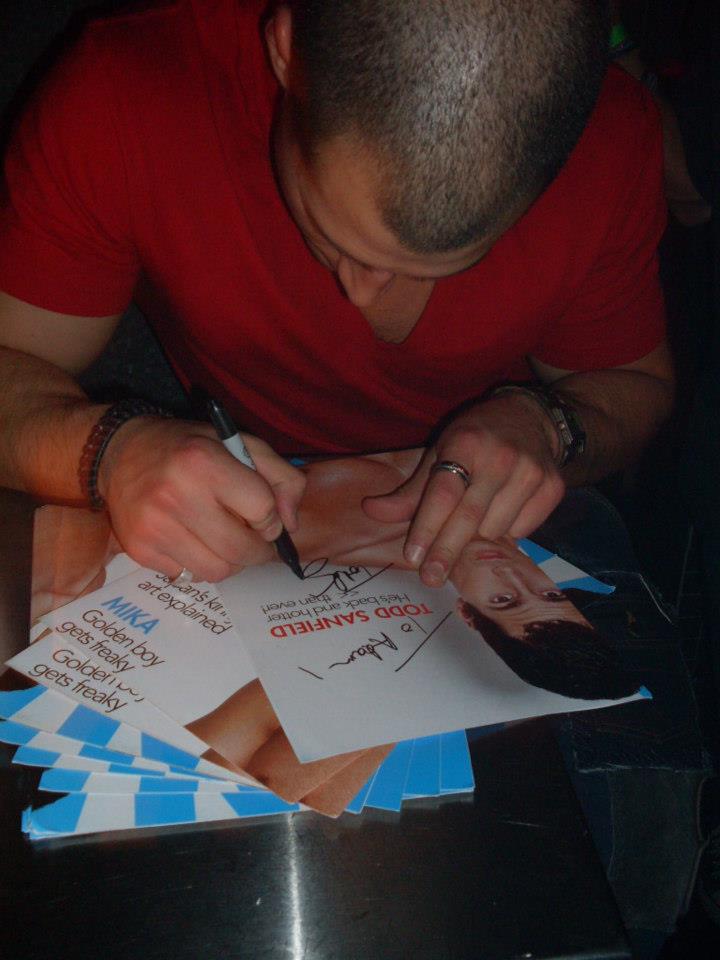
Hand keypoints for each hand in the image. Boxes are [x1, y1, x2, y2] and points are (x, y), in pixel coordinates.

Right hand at [99, 417, 305, 581]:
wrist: (121, 453)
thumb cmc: (189, 448)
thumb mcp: (240, 444)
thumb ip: (281, 477)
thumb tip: (291, 525)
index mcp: (204, 462)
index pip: (261, 508)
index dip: (271, 518)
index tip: (264, 517)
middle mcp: (175, 495)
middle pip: (241, 549)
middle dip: (258, 550)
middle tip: (255, 541)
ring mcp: (153, 526)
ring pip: (217, 571)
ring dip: (231, 562)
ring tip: (226, 542)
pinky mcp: (139, 549)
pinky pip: (188, 575)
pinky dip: (200, 565)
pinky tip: (195, 541)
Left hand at [362, 395, 564, 586]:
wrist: (530, 417)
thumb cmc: (474, 438)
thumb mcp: (439, 453)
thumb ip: (410, 490)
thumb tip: (370, 511)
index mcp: (466, 443)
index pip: (443, 494)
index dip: (427, 527)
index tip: (413, 557)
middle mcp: (501, 457)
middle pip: (469, 517)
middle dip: (446, 552)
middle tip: (430, 578)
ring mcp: (531, 472)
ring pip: (496, 529)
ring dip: (479, 536)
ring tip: (475, 519)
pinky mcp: (553, 487)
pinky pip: (523, 530)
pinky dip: (508, 530)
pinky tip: (503, 511)